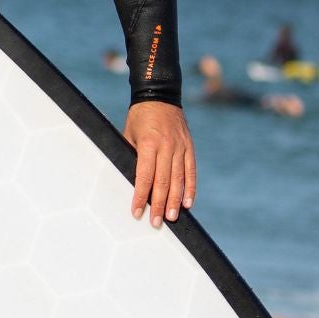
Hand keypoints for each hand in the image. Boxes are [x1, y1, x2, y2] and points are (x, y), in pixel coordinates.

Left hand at [124, 101, 195, 223]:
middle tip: (157, 222)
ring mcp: (180, 147)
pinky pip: (191, 170)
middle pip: (164, 182)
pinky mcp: (189, 146)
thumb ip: (129, 156)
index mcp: (149, 144)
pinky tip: (189, 203)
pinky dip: (191, 188)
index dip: (141, 196)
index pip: (144, 176)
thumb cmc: (139, 117)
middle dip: (160, 205)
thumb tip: (128, 180)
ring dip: (176, 201)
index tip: (137, 212)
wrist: (160, 95)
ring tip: (173, 218)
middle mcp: (167, 146)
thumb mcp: (128, 134)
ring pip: (179, 179)